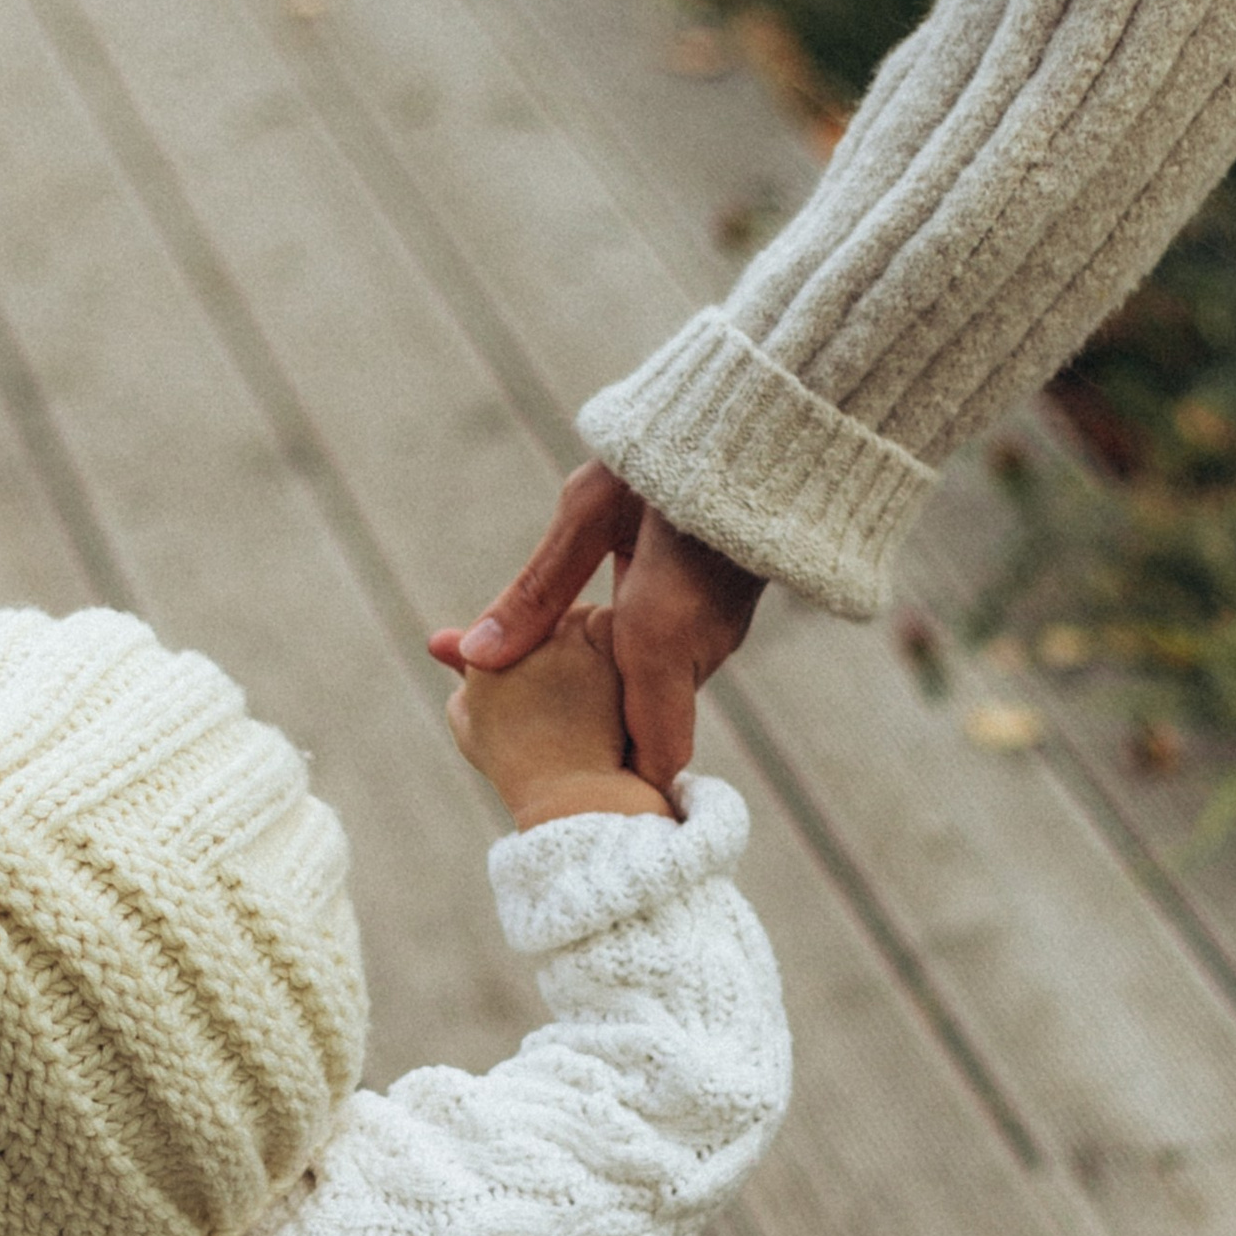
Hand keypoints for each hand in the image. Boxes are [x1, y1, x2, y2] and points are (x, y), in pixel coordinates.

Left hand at [429, 460, 765, 792]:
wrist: (761, 411)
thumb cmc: (669, 448)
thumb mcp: (586, 511)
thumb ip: (535, 592)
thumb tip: (473, 658)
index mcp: (661, 629)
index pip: (654, 751)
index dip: (627, 795)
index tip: (594, 824)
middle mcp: (698, 644)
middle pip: (644, 725)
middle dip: (595, 743)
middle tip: (528, 752)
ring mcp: (719, 630)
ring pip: (654, 690)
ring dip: (606, 701)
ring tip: (540, 704)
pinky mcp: (724, 610)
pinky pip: (670, 658)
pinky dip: (628, 666)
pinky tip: (592, 648)